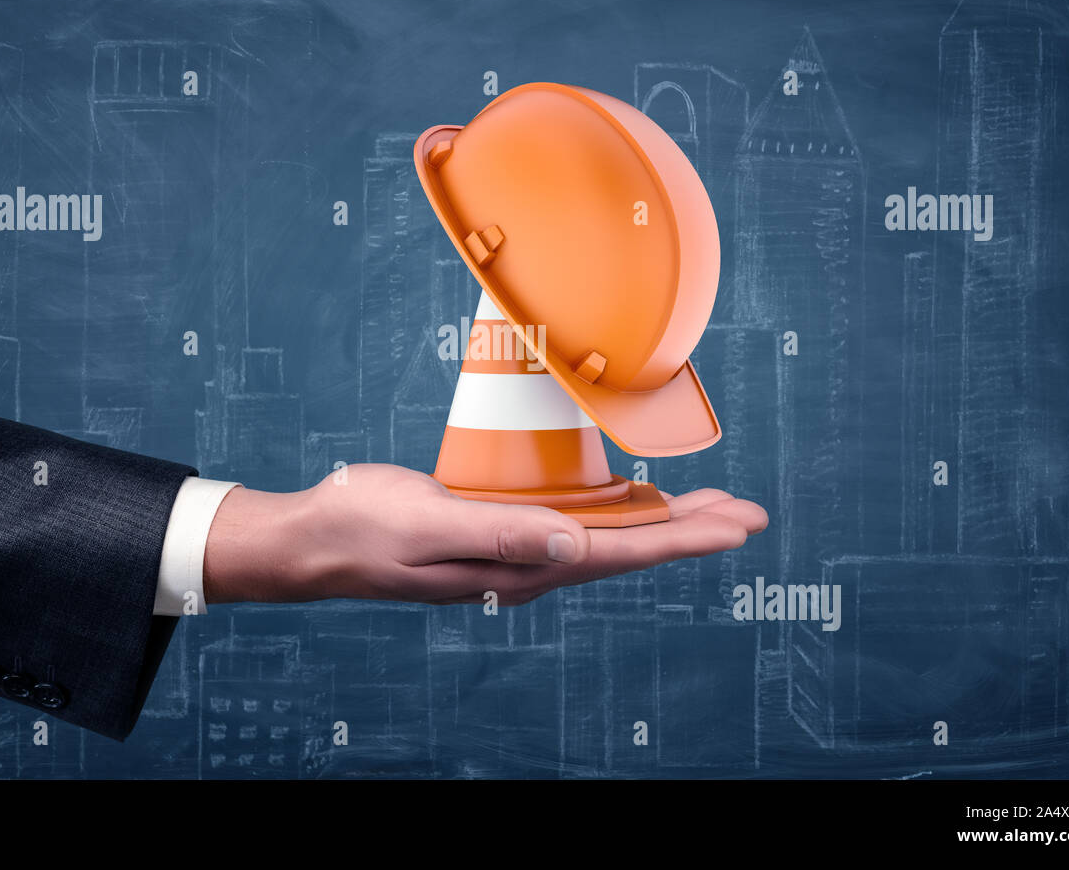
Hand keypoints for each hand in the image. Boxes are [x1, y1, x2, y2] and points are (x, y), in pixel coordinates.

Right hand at [202, 464, 766, 606]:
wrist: (317, 538)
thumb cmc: (365, 526)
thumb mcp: (429, 523)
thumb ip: (501, 534)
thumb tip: (575, 546)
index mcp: (518, 567)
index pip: (618, 553)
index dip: (683, 538)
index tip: (739, 525)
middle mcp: (526, 565)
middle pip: (627, 547)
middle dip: (692, 530)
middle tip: (751, 512)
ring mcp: (514, 551)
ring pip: (607, 536)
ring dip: (661, 521)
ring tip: (711, 507)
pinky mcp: (498, 532)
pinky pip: (573, 523)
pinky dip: (615, 512)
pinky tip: (630, 502)